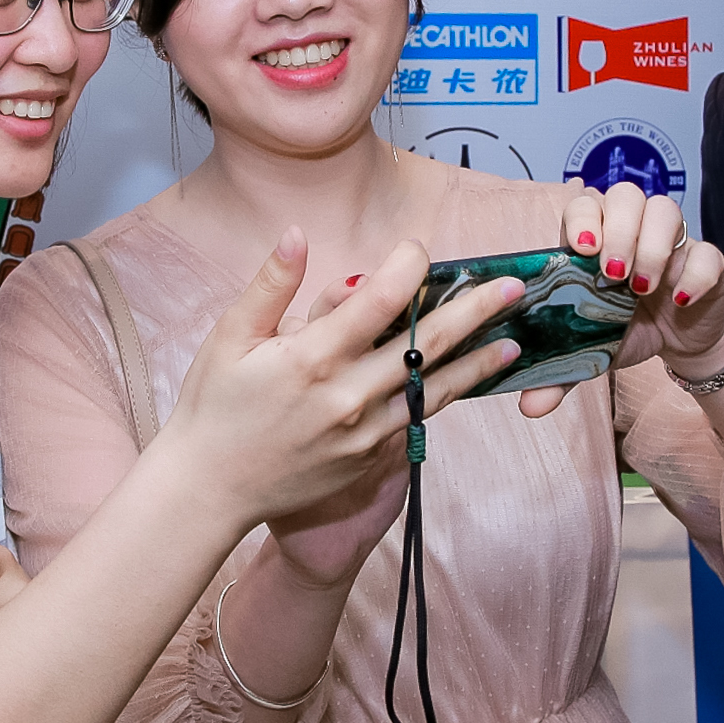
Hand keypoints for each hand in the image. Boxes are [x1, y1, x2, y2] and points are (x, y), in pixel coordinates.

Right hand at [155, 228, 524, 539]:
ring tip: (513, 339)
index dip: (406, 269)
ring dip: (476, 361)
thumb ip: (271, 285)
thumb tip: (297, 233)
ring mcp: (361, 430)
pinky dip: (449, 394)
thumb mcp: (230, 338)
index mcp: (309, 357)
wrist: (210, 489)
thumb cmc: (213, 407)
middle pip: (422, 344)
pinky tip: (472, 378)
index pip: (376, 301)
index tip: (419, 249)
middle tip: (512, 287)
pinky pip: (417, 417)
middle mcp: (344, 394)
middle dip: (472, 312)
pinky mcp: (367, 455)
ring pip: (432, 387)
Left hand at [516, 182, 723, 417]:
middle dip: (617, 230)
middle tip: (613, 276)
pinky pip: (707, 251)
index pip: (585, 204)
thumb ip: (560, 371)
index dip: (583, 219)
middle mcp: (634, 229)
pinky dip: (693, 273)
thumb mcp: (592, 351)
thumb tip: (529, 407)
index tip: (582, 250)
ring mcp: (673, 241)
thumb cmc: (629, 329)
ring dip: (651, 246)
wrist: (681, 341)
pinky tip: (680, 300)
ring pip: (665, 209)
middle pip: (625, 195)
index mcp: (598, 239)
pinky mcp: (707, 260)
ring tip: (642, 288)